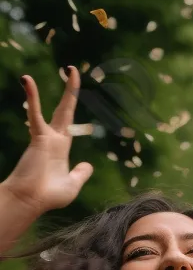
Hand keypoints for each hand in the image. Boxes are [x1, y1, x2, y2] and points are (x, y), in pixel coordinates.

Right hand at [4, 68, 92, 213]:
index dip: (71, 109)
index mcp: (61, 148)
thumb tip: (88, 165)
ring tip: (70, 68)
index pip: (68, 122)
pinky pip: (34, 114)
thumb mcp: (72, 184)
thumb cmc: (48, 196)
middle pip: (66, 110)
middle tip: (73, 70)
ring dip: (66, 90)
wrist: (31, 201)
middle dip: (71, 91)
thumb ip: (81, 173)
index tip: (72, 96)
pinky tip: (28, 81)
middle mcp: (54, 139)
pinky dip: (32, 97)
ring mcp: (47, 137)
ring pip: (56, 108)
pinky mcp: (39, 138)